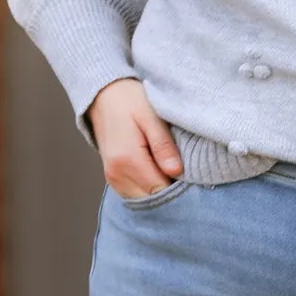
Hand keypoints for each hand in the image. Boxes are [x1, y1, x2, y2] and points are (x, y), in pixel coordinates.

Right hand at [89, 78, 182, 198]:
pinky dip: (148, 188)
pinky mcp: (113, 178)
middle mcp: (117, 173)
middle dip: (170, 191)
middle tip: (186, 175)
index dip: (179, 187)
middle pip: (152, 199)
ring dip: (159, 190)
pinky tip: (158, 172)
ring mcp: (112, 178)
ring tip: (170, 170)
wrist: (103, 96)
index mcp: (128, 159)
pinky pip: (135, 194)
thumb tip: (176, 171)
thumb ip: (163, 146)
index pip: (160, 190)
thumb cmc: (129, 101)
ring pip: (143, 200)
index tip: (192, 177)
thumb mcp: (152, 117)